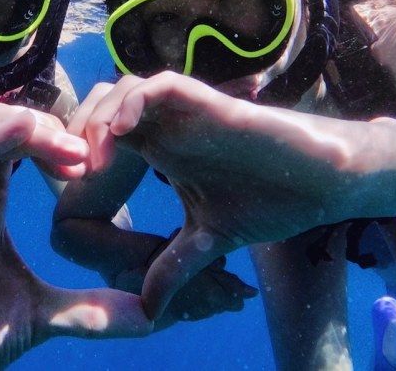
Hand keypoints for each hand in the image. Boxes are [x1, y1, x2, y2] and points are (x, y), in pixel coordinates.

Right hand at [0, 101, 151, 369]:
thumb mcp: (44, 315)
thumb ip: (92, 310)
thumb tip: (151, 316)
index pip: (19, 141)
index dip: (58, 137)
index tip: (96, 159)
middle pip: (0, 119)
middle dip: (47, 124)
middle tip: (87, 153)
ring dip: (28, 125)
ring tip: (71, 150)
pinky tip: (28, 131)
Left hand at [76, 72, 380, 318]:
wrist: (324, 184)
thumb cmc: (272, 200)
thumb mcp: (209, 240)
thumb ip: (175, 265)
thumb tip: (149, 308)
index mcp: (159, 149)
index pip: (101, 139)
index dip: (79, 160)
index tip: (71, 196)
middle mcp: (166, 125)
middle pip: (100, 108)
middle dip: (76, 134)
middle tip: (71, 174)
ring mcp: (186, 112)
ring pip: (123, 90)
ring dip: (99, 118)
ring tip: (94, 161)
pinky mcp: (209, 103)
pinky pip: (161, 86)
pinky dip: (135, 103)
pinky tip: (123, 133)